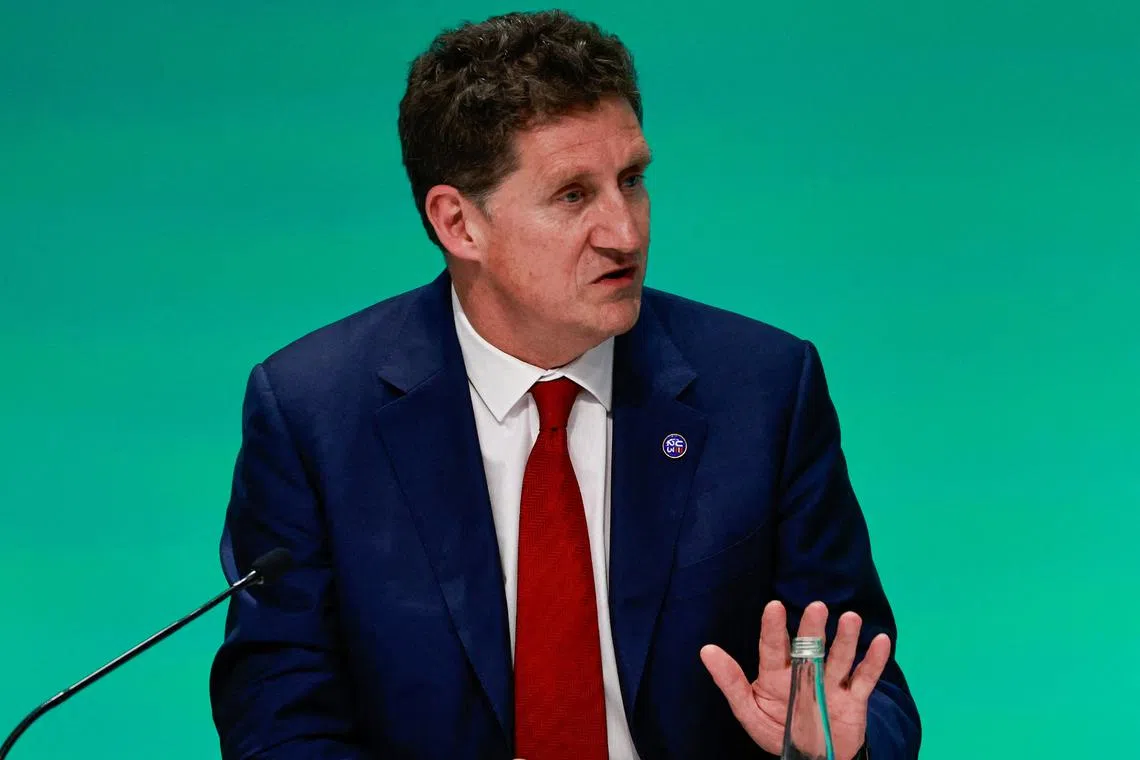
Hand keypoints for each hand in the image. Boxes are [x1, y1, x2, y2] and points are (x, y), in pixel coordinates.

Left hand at [700, 600, 889, 759]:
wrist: (813, 757)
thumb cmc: (777, 730)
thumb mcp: (749, 711)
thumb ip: (731, 683)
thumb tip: (706, 650)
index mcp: (776, 674)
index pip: (773, 648)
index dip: (772, 628)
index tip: (773, 607)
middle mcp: (805, 672)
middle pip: (809, 647)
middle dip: (812, 628)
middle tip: (816, 607)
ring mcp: (832, 684)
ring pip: (839, 657)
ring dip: (845, 638)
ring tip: (850, 619)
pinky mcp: (854, 699)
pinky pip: (865, 678)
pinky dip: (874, 660)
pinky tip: (880, 640)